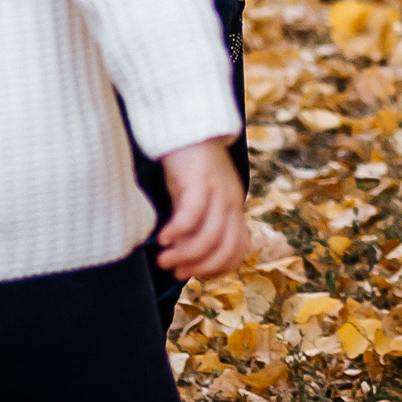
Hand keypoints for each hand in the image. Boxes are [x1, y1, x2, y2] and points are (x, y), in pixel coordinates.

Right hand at [155, 139, 250, 279]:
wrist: (186, 127)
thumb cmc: (188, 166)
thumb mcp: (199, 198)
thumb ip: (199, 223)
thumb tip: (185, 256)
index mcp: (235, 207)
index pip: (239, 248)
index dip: (218, 268)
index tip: (194, 275)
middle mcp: (232, 200)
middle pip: (226, 247)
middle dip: (201, 266)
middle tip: (175, 272)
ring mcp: (219, 190)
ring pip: (210, 235)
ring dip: (186, 254)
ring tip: (164, 260)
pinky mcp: (200, 180)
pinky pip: (192, 214)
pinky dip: (178, 231)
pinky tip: (162, 238)